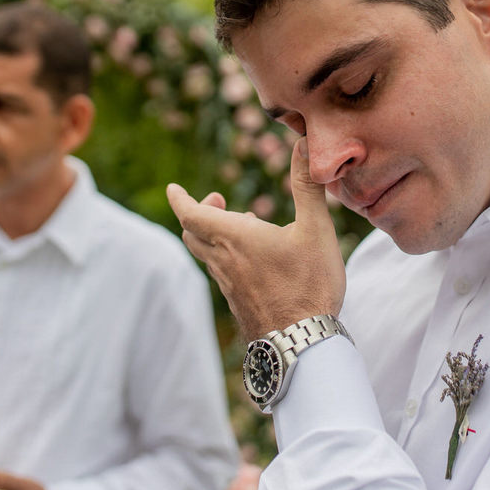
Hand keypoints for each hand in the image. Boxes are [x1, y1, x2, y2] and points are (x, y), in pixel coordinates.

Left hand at [167, 137, 345, 339]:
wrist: (302, 344)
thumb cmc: (309, 285)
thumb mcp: (316, 229)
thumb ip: (307, 186)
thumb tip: (303, 144)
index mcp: (235, 238)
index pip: (191, 213)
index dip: (180, 199)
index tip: (173, 188)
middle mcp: (224, 261)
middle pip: (192, 234)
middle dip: (197, 213)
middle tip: (215, 201)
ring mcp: (229, 286)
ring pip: (207, 255)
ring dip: (214, 236)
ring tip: (245, 226)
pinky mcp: (239, 304)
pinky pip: (222, 274)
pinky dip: (227, 257)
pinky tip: (255, 262)